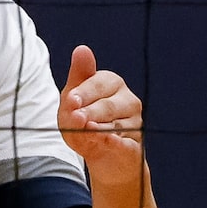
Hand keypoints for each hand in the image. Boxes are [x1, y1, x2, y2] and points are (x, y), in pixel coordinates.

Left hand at [58, 43, 144, 182]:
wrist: (102, 158)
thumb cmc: (85, 123)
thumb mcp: (73, 101)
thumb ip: (78, 76)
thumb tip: (82, 49)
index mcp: (112, 84)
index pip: (99, 84)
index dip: (84, 93)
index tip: (71, 101)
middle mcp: (128, 101)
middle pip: (107, 105)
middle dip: (89, 113)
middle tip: (76, 118)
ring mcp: (134, 124)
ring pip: (115, 126)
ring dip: (96, 131)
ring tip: (85, 135)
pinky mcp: (136, 146)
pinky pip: (125, 143)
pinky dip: (114, 142)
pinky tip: (105, 141)